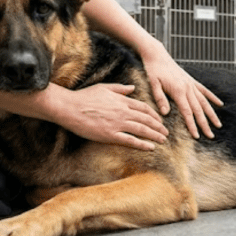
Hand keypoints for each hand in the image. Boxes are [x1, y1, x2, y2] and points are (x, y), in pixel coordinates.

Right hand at [49, 83, 167, 150]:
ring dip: (154, 135)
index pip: (143, 108)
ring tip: (162, 140)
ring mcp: (117, 123)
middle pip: (146, 119)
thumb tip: (132, 88)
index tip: (159, 120)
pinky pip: (130, 140)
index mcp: (122, 100)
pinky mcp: (110, 135)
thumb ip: (120, 88)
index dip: (154, 114)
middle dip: (158, 126)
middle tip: (165, 132)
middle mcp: (123, 112)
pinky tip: (150, 148)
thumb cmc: (84, 97)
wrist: (70, 107)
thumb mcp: (104, 87)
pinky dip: (142, 144)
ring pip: (142, 130)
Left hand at [140, 46, 222, 138]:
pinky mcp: (191, 80)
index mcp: (178, 91)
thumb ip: (160, 98)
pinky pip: (204, 90)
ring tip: (218, 125)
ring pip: (204, 102)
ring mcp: (191, 84)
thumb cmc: (153, 70)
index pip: (187, 112)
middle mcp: (188, 88)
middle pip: (198, 109)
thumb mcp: (153, 84)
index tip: (197, 136)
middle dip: (205, 124)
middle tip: (211, 136)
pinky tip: (219, 104)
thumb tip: (165, 113)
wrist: (157, 55)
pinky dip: (212, 98)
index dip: (192, 125)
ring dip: (211, 114)